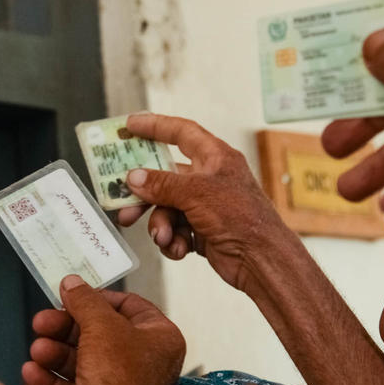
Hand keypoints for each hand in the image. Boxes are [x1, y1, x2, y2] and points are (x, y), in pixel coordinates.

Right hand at [23, 276, 184, 384]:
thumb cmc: (119, 377)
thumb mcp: (101, 324)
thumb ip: (84, 300)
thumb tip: (72, 282)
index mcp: (159, 337)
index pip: (130, 306)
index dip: (99, 298)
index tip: (72, 294)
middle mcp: (142, 361)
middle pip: (97, 333)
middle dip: (64, 328)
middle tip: (41, 321)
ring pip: (79, 359)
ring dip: (54, 352)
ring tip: (37, 350)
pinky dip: (49, 378)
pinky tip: (32, 371)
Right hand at [117, 113, 291, 291]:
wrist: (261, 260)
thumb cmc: (242, 218)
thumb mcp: (196, 194)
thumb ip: (162, 184)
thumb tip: (134, 178)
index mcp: (215, 158)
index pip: (181, 132)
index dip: (155, 126)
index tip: (130, 125)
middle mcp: (209, 179)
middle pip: (165, 177)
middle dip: (144, 193)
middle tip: (122, 202)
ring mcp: (205, 206)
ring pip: (165, 208)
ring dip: (160, 224)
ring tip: (162, 236)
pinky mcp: (201, 230)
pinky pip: (174, 229)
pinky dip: (172, 240)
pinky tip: (178, 248)